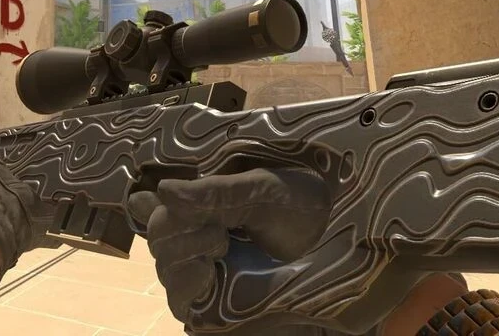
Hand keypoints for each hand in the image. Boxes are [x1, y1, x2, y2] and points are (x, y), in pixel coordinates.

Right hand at [126, 167, 333, 334]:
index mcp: (209, 206)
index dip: (151, 199)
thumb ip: (216, 193)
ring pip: (163, 265)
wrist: (347, 252)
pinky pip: (179, 300)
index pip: (159, 203)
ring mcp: (203, 275)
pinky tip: (207, 268)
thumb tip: (164, 191)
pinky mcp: (212, 308)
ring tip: (221, 241)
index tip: (164, 191)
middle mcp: (199, 239)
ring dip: (182, 248)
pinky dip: (185, 281)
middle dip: (173, 224)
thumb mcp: (266, 191)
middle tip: (212, 223)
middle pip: (157, 234)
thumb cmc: (310, 215)